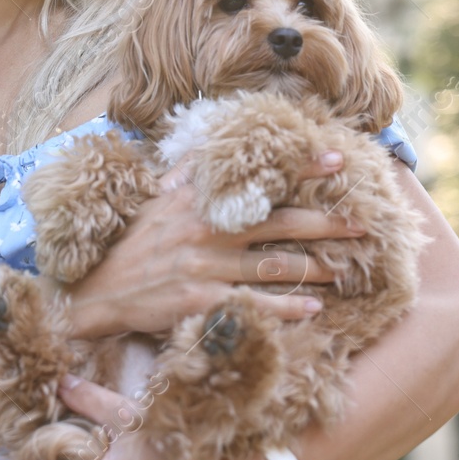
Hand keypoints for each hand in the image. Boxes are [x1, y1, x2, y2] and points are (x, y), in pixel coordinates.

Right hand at [64, 149, 360, 338]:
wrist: (96, 290)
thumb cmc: (130, 244)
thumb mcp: (154, 200)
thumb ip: (185, 175)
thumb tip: (208, 149)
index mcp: (198, 201)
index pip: (258, 179)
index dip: (301, 169)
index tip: (336, 161)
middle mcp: (206, 229)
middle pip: (280, 223)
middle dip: (326, 223)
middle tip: (362, 224)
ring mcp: (205, 266)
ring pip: (274, 265)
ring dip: (314, 268)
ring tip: (343, 271)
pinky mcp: (201, 300)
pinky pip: (253, 303)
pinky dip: (285, 307)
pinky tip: (312, 310)